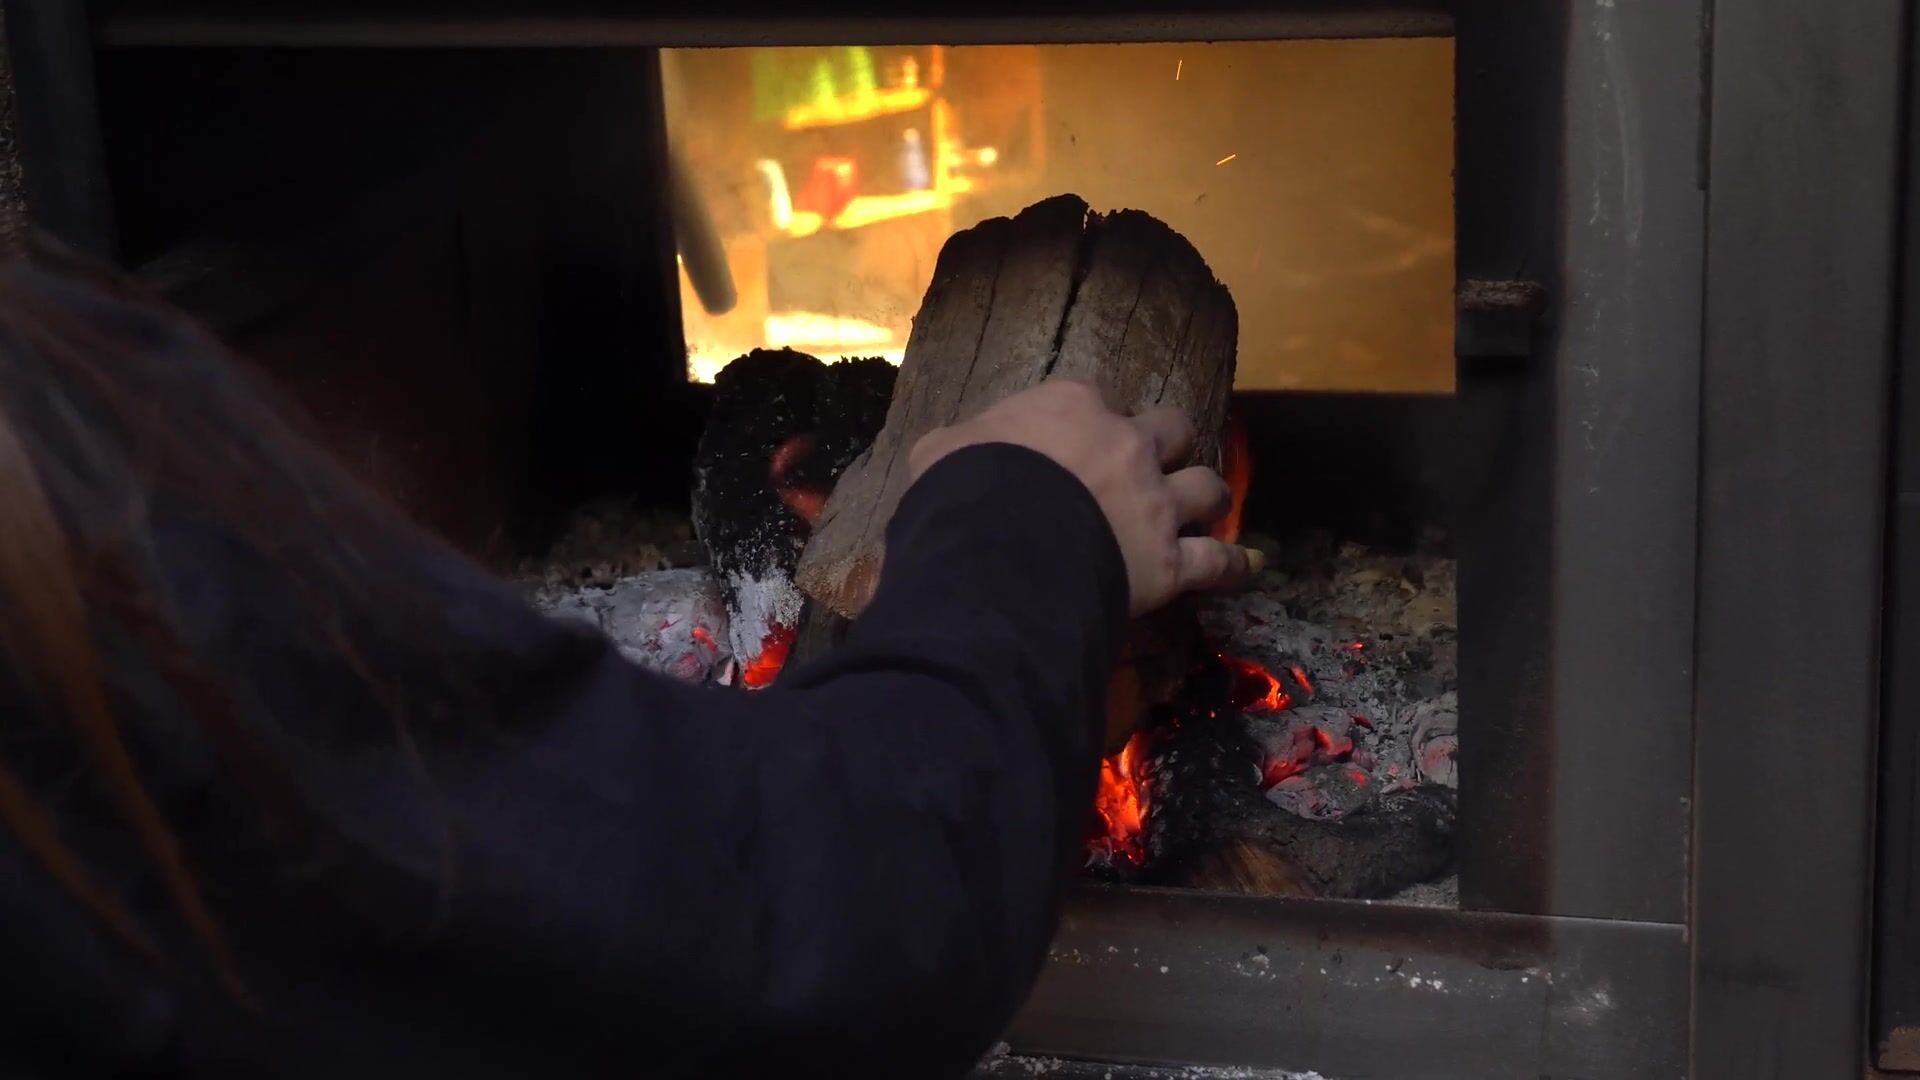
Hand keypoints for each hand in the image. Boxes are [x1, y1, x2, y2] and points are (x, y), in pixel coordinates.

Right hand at [908, 380, 1253, 615]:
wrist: (1003, 546)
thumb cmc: (963, 491)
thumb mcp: (939, 453)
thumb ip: (956, 447)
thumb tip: (945, 456)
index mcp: (1071, 407)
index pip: (1093, 399)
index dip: (1089, 421)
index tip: (1078, 441)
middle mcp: (1127, 444)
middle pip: (1170, 430)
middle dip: (1167, 444)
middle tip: (1158, 462)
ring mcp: (1156, 502)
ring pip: (1207, 486)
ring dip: (1208, 495)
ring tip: (1208, 504)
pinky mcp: (1171, 561)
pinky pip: (1216, 560)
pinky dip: (1234, 564)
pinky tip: (1247, 566)